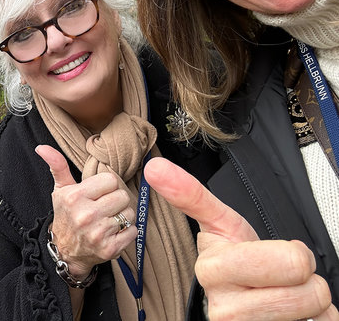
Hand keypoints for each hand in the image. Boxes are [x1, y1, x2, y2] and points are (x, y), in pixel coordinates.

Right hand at [36, 145, 136, 279]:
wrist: (65, 251)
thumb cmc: (66, 215)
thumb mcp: (61, 189)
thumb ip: (57, 165)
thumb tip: (41, 147)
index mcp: (75, 197)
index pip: (111, 180)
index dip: (106, 186)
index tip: (98, 194)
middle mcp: (86, 215)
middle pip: (122, 196)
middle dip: (115, 200)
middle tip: (104, 207)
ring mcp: (98, 233)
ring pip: (129, 213)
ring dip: (123, 216)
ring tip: (109, 219)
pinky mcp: (110, 248)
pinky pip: (133, 231)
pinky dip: (127, 232)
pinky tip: (114, 232)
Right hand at [144, 157, 337, 320]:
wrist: (247, 305)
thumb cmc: (237, 261)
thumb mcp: (220, 223)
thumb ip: (191, 194)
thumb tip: (155, 167)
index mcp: (212, 268)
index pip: (265, 260)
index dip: (282, 255)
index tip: (245, 252)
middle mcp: (224, 307)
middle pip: (299, 275)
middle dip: (303, 269)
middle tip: (281, 269)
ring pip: (313, 305)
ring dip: (311, 299)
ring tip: (282, 293)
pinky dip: (316, 320)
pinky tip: (288, 315)